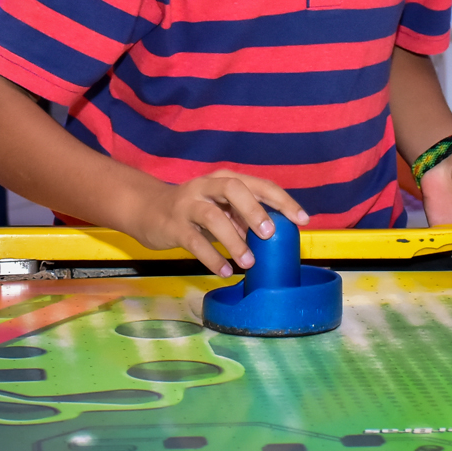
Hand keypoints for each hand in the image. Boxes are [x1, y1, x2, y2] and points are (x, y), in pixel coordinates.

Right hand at [134, 169, 308, 276]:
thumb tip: (274, 236)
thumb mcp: (221, 207)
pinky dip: (212, 258)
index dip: (282, 200)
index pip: (259, 184)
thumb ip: (243, 217)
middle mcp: (207, 186)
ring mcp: (188, 204)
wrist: (149, 210)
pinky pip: (195, 242)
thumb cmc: (195, 210)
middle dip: (254, 210)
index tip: (302, 219)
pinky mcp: (174, 225)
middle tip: (270, 235)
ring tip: (248, 262)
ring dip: (234, 241)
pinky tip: (224, 271)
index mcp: (225, 179)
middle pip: (234, 189)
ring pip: (213, 217)